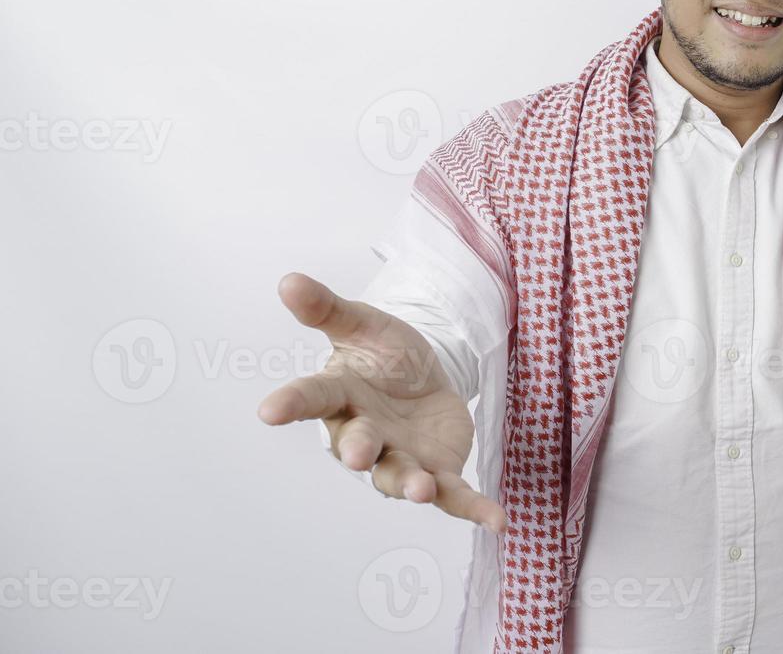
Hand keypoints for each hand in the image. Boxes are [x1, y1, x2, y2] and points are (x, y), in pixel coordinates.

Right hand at [256, 272, 505, 532]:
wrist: (425, 376)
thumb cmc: (383, 354)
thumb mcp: (362, 323)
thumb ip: (327, 309)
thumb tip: (287, 280)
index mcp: (341, 396)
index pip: (311, 397)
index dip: (290, 402)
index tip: (267, 410)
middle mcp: (364, 434)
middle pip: (356, 444)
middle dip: (356, 449)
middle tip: (354, 454)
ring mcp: (400, 458)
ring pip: (400, 477)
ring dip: (410, 485)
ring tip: (421, 490)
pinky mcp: (437, 472)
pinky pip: (454, 495)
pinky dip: (474, 508)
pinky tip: (497, 521)